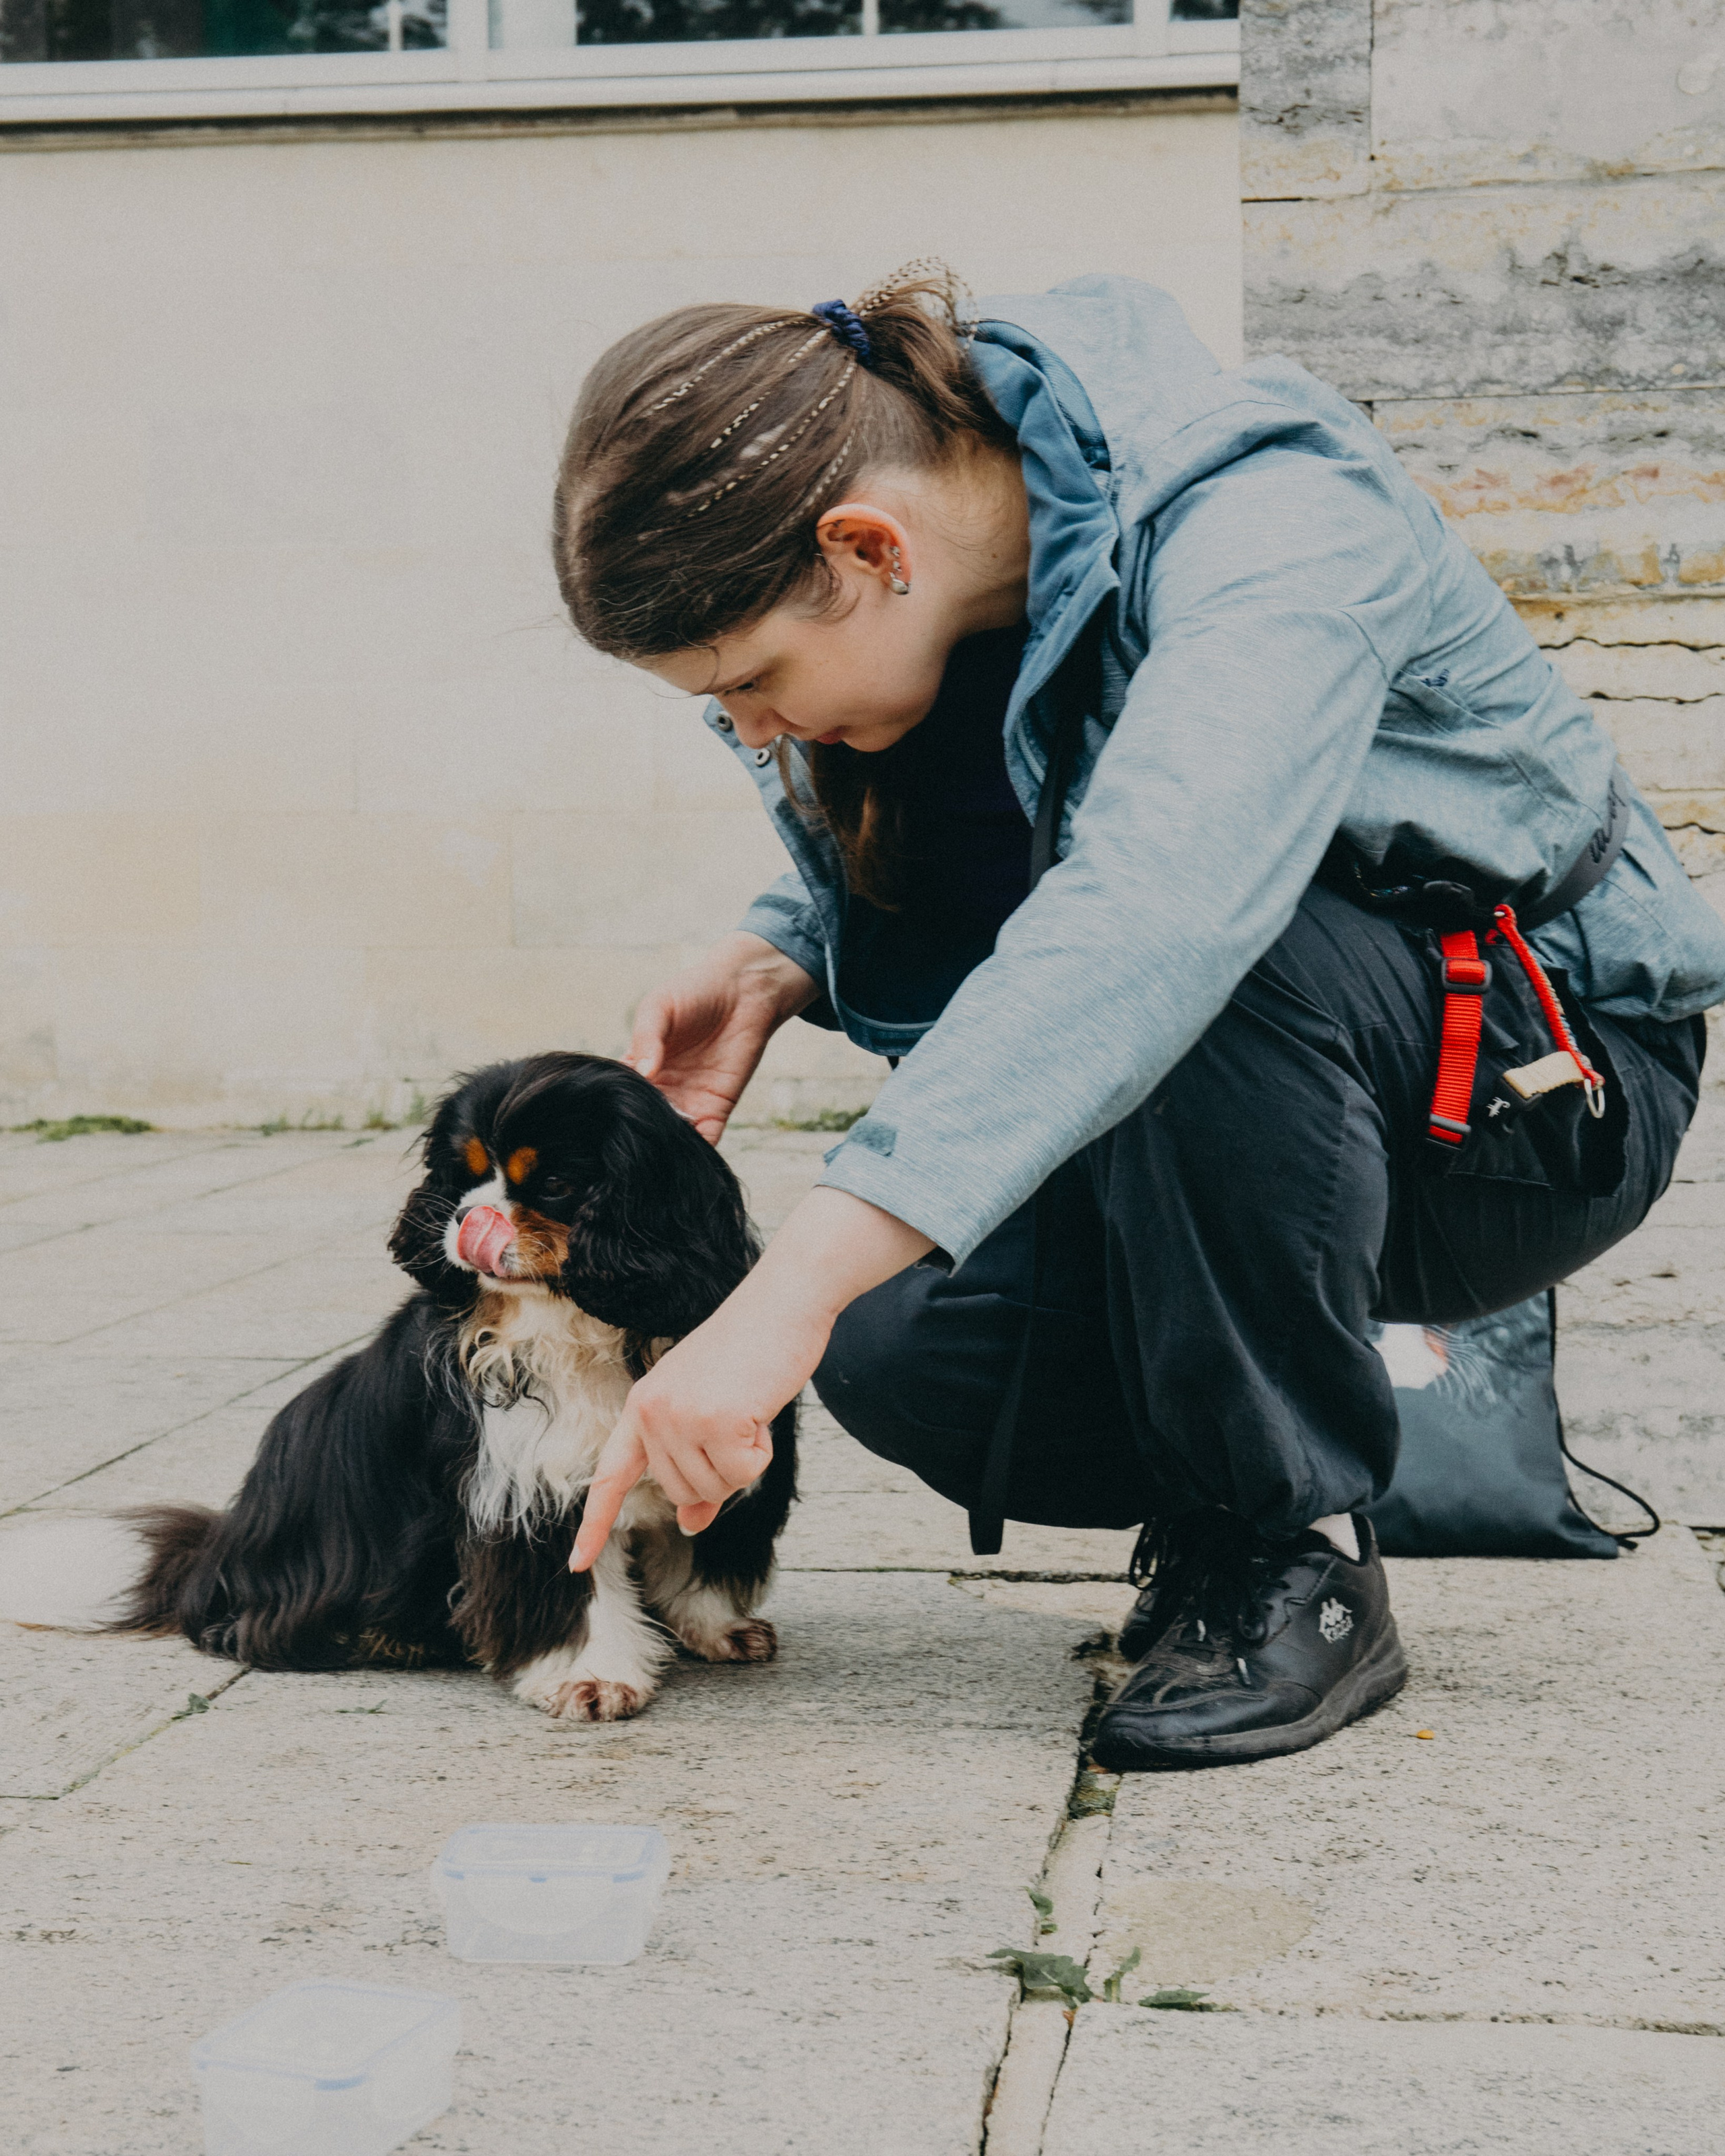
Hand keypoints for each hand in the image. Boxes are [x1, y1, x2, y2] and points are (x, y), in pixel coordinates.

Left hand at [571, 1187, 933, 1568]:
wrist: (782, 1302)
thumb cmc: (751, 1352)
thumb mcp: (711, 1410)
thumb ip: (693, 1464)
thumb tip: (691, 1525)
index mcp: (641, 1406)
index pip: (610, 1477)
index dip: (594, 1524)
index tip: (577, 1565)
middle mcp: (650, 1412)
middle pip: (682, 1494)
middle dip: (719, 1473)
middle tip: (738, 1422)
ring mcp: (680, 1416)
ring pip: (714, 1489)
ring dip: (743, 1461)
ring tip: (747, 1409)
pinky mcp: (715, 1420)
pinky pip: (744, 1475)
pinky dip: (761, 1452)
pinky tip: (760, 1410)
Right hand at [627, 932, 817, 1142]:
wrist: (745, 990)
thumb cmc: (695, 992)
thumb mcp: (659, 1008)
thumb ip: (646, 1038)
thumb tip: (643, 1073)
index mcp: (639, 1065)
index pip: (618, 1094)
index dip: (611, 1107)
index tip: (604, 1118)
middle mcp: (661, 1088)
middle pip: (643, 1120)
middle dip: (637, 1132)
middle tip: (630, 1140)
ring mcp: (688, 1101)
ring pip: (670, 1134)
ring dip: (664, 1144)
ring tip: (656, 1147)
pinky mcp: (718, 1107)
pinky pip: (705, 1137)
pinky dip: (696, 1148)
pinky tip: (685, 1150)